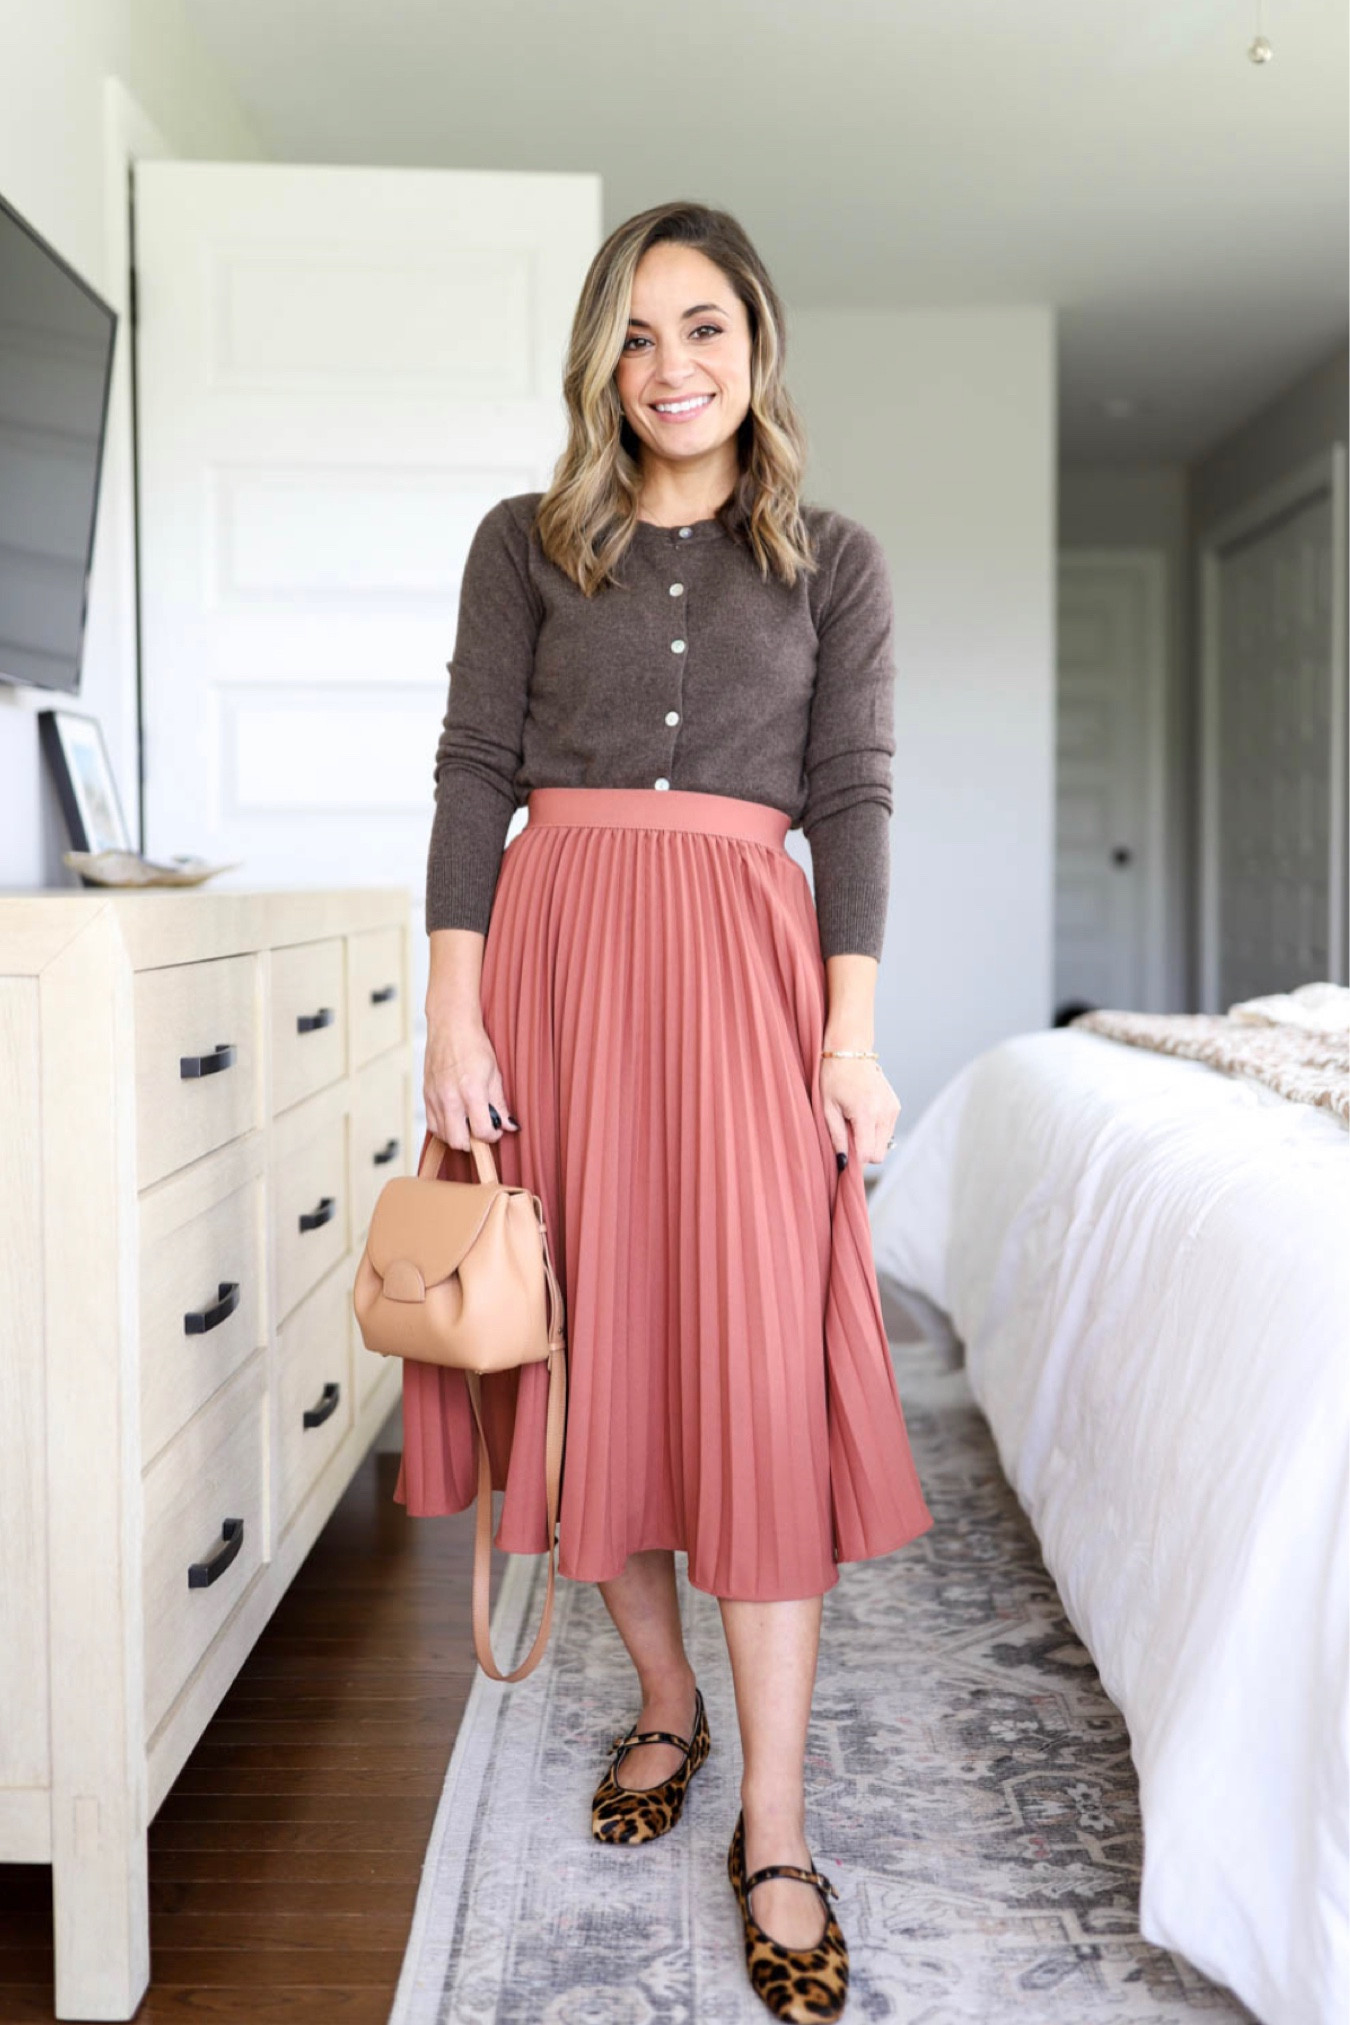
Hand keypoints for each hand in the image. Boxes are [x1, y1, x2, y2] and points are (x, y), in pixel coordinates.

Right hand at [423, 1008, 519, 1152]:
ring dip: (457, 1135)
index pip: (481, 1131)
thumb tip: (509, 1126)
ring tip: (467, 1122)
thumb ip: (500, 1104)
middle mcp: (450, 1098)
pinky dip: (444, 1127)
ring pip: (443, 1135)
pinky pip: (432, 1123)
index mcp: (471, 1092)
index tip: (496, 1129)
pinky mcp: (425, 1095)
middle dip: (472, 1142)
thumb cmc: (475, 1046)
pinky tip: (454, 1118)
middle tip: (481, 1130)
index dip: (492, 1136)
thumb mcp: (494, 1074)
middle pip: (458, 1141)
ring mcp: (435, 1097)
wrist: (451, 1027)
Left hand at [819, 1055, 899, 1166]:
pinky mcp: (895, 1106)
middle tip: (846, 1140)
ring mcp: (893, 1109)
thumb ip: (836, 1137)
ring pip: (884, 1145)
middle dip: (863, 1154)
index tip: (843, 1160)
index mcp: (866, 1112)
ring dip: (869, 1143)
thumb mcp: (827, 1108)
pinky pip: (887, 1131)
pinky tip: (862, 1117)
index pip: (867, 1154)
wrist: (850, 1052)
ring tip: (853, 1125)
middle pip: (879, 1154)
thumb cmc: (834, 1077)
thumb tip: (843, 1162)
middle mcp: (884, 1112)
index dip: (854, 1162)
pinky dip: (875, 1132)